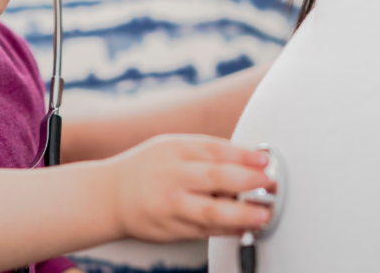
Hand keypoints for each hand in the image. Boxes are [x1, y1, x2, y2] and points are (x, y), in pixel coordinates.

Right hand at [106, 134, 273, 241]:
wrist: (109, 196)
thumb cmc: (148, 168)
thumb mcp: (172, 148)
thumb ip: (207, 153)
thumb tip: (250, 160)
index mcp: (175, 150)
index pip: (216, 150)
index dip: (245, 155)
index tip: (265, 161)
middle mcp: (172, 176)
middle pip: (216, 178)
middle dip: (249, 182)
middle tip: (270, 185)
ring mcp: (170, 205)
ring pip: (211, 211)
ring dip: (242, 214)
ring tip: (263, 214)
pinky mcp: (170, 229)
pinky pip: (204, 231)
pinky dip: (227, 230)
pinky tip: (243, 227)